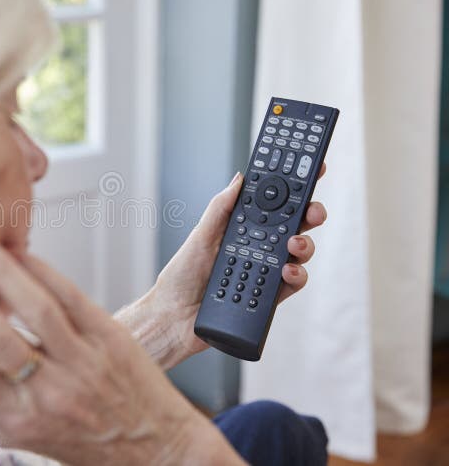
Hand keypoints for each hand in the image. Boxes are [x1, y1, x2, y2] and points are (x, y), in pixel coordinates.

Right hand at [0, 232, 244, 465]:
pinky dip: (40, 270)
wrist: (152, 447)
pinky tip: (16, 251)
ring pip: (32, 309)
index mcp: (17, 419)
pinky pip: (69, 296)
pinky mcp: (109, 337)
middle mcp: (49, 393)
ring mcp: (83, 362)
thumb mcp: (24, 433)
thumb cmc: (82, 440)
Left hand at [123, 166, 327, 368]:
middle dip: (310, 214)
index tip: (311, 170)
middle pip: (293, 227)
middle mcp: (257, 248)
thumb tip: (241, 179)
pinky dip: (296, 275)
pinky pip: (292, 284)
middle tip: (313, 210)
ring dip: (305, 244)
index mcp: (242, 230)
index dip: (293, 189)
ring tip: (294, 243)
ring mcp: (265, 272)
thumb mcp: (200, 236)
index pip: (273, 206)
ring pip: (298, 254)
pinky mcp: (269, 297)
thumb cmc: (181, 276)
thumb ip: (221, 208)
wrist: (174, 317)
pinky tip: (287, 271)